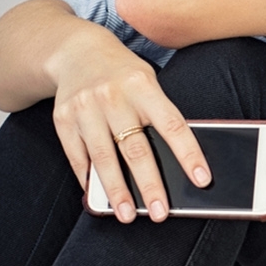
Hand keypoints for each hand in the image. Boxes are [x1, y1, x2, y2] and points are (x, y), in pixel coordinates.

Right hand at [47, 28, 207, 223]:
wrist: (77, 51)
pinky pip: (77, 156)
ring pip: (103, 157)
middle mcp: (113, 97)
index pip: (172, 125)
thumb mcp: (147, 83)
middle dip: (150, 185)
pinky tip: (98, 198)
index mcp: (143, 86)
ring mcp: (85, 108)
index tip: (202, 180)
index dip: (189, 154)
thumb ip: (159, 116)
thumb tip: (178, 164)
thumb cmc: (123, 74)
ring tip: (127, 214)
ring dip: (116, 190)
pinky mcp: (63, 119)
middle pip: (135, 148)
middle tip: (160, 213)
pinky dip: (89, 180)